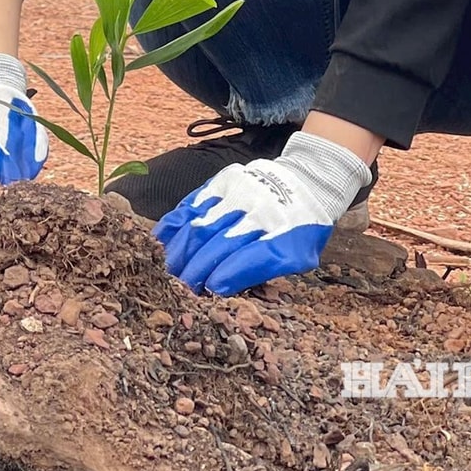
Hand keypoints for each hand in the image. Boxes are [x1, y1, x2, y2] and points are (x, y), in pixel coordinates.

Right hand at [154, 130, 371, 295]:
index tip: (210, 290)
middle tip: (183, 285)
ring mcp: (239, 193)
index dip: (227, 276)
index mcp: (286, 237)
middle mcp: (261, 212)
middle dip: (197, 268)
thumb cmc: (300, 228)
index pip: (251, 259)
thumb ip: (265, 270)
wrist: (307, 181)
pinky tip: (163, 239)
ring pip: (201, 224)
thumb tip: (222, 286)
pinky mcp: (224, 181)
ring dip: (182, 249)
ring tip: (171, 268)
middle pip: (220, 244)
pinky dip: (176, 222)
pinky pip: (193, 203)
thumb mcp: (299, 256)